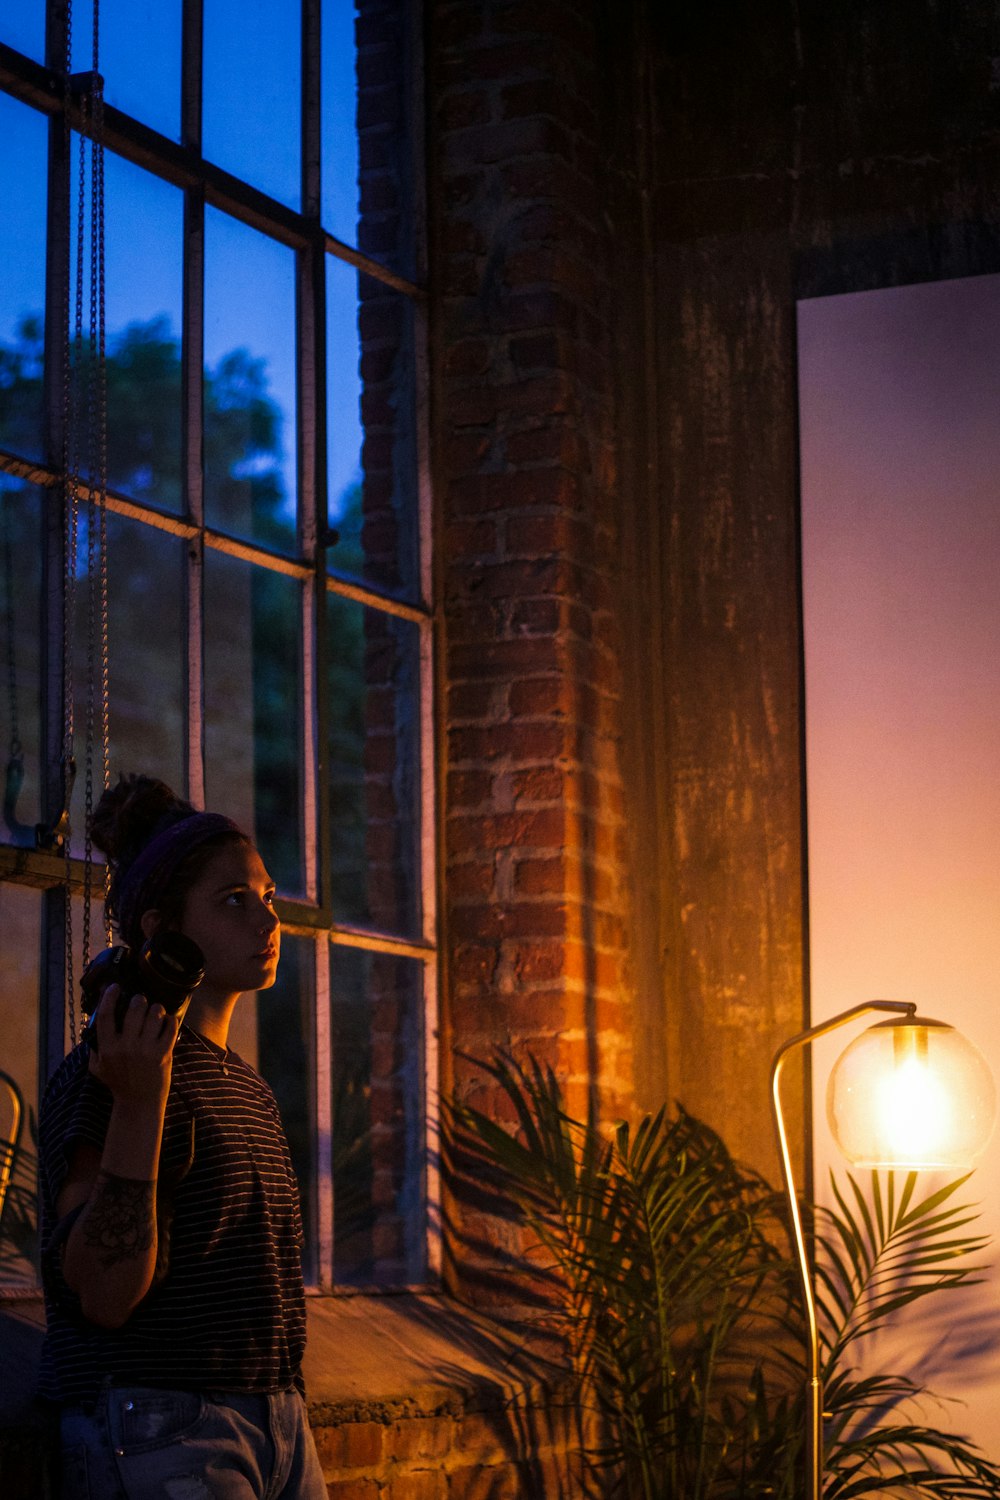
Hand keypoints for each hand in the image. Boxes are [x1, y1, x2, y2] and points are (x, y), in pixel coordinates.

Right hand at [87, 984, 178, 1109]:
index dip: (110, 997)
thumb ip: (93, 1046)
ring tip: (155, 1012)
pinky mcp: (164, 1053)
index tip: (115, 987)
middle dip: (140, 1000)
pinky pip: (171, 1026)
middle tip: (141, 1002)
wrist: (138, 1103)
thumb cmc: (118, 1083)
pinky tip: (166, 1023)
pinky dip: (170, 1021)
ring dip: (156, 1009)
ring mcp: (146, 1050)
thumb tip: (90, 1023)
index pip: (106, 1015)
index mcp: (108, 1048)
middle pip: (135, 1008)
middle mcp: (126, 1047)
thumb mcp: (98, 1067)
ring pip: (155, 1014)